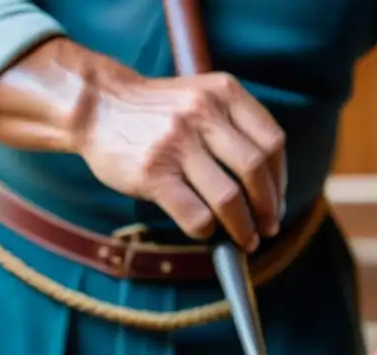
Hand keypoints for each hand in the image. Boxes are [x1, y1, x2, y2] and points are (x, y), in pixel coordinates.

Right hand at [76, 66, 285, 251]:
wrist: (97, 105)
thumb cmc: (155, 112)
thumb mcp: (200, 98)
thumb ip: (232, 127)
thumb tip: (267, 188)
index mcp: (224, 93)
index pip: (271, 143)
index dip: (280, 181)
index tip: (276, 202)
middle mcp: (203, 114)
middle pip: (255, 172)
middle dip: (267, 209)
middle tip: (267, 228)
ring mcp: (177, 143)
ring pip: (229, 198)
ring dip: (243, 228)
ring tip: (245, 239)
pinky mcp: (153, 173)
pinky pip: (195, 215)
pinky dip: (208, 230)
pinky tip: (207, 232)